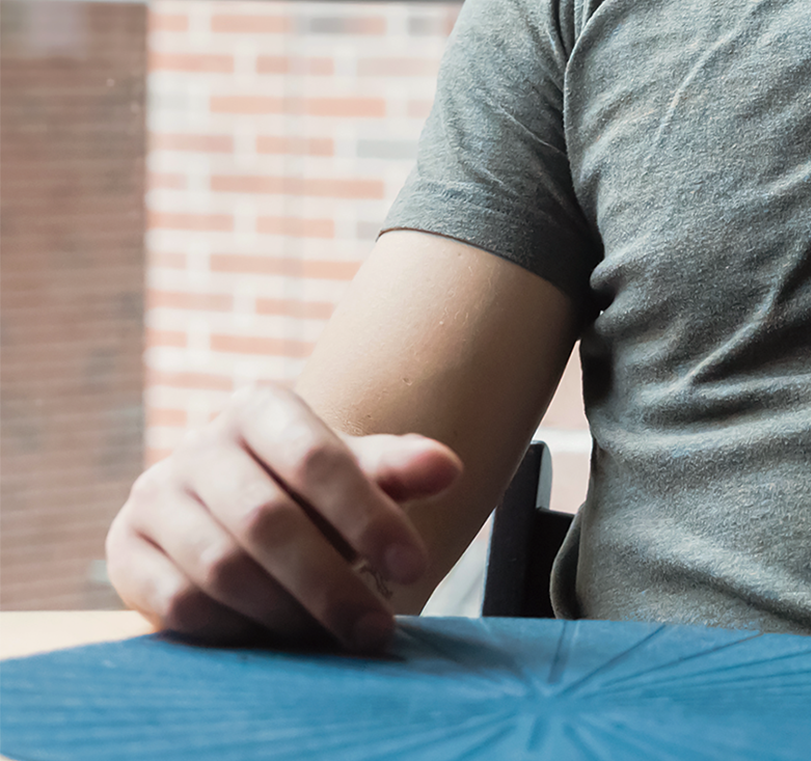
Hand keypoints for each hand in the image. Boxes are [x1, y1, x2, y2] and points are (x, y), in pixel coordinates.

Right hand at [105, 382, 460, 650]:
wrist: (236, 508)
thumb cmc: (311, 490)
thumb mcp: (357, 471)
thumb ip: (399, 468)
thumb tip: (449, 468)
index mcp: (261, 407)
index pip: (316, 457)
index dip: (367, 514)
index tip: (414, 566)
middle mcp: (201, 444)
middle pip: (267, 519)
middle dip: (329, 582)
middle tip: (375, 628)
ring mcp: (157, 494)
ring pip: (221, 567)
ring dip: (284, 613)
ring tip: (330, 637)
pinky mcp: (128, 548)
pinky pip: (177, 604)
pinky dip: (232, 630)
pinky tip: (273, 638)